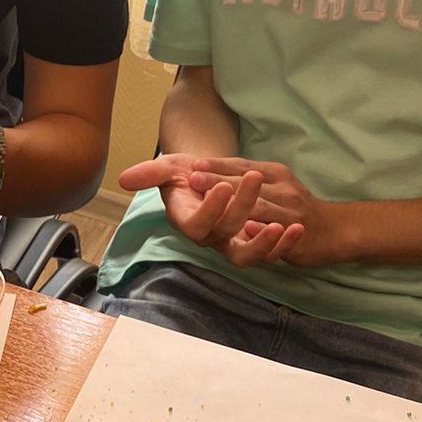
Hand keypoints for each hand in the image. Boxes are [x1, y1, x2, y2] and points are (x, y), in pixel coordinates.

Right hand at [119, 153, 303, 267]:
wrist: (207, 177)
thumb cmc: (186, 173)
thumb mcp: (167, 167)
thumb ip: (148, 173)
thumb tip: (124, 179)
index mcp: (186, 221)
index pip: (196, 224)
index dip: (210, 209)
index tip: (221, 184)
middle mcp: (208, 237)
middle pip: (225, 232)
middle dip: (242, 207)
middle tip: (252, 177)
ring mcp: (230, 242)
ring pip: (246, 254)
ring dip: (265, 243)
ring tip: (284, 226)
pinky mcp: (251, 242)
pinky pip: (267, 253)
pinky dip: (283, 245)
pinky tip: (297, 229)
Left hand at [185, 156, 347, 267]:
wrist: (336, 229)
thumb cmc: (297, 206)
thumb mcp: (277, 184)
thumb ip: (250, 179)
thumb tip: (213, 173)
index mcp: (276, 174)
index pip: (243, 166)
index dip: (217, 165)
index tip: (193, 164)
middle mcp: (283, 188)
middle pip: (247, 183)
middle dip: (218, 180)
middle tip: (192, 178)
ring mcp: (290, 211)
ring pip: (260, 206)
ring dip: (236, 202)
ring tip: (213, 200)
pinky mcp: (296, 234)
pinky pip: (279, 232)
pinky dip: (264, 230)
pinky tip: (248, 229)